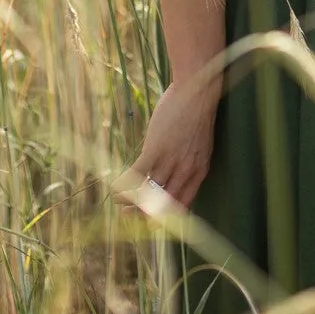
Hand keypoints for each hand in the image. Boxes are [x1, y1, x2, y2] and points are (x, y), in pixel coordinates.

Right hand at [120, 76, 220, 210]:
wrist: (196, 90)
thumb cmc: (196, 112)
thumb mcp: (199, 142)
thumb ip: (188, 160)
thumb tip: (172, 172)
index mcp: (200, 170)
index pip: (183, 204)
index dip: (166, 217)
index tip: (151, 222)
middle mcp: (187, 170)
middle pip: (164, 204)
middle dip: (144, 215)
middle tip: (128, 215)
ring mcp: (171, 160)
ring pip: (148, 193)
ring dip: (130, 202)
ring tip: (118, 204)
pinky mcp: (155, 149)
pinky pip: (136, 176)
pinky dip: (123, 186)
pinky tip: (114, 188)